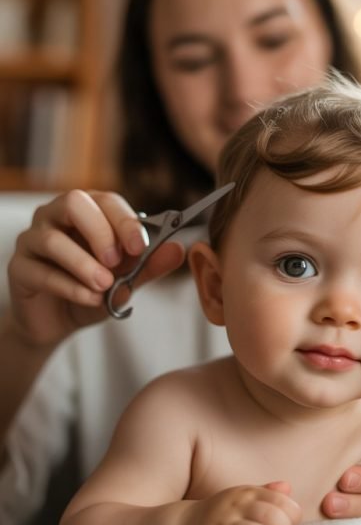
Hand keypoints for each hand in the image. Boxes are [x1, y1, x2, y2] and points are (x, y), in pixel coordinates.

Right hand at [7, 189, 184, 345]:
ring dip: (83, 264)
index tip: (141, 246)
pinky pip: (41, 271)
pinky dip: (69, 286)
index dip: (125, 221)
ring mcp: (32, 239)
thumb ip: (149, 266)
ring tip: (103, 286)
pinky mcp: (18, 268)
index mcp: (87, 211)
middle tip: (117, 262)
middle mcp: (55, 216)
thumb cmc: (92, 291)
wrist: (59, 323)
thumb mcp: (126, 281)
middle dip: (100, 232)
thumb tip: (178, 249)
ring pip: (52, 239)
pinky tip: (90, 300)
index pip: (106, 200)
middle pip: (74, 203)